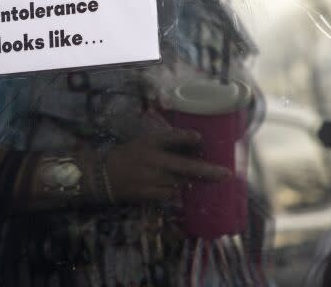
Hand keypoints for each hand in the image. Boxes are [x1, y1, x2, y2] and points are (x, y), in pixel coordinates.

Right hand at [105, 128, 230, 201]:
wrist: (104, 176)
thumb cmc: (126, 156)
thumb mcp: (143, 143)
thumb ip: (165, 142)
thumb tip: (194, 142)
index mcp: (149, 144)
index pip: (171, 137)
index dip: (187, 137)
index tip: (200, 137)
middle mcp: (153, 160)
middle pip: (186, 166)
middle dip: (208, 171)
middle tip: (226, 174)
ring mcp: (152, 179)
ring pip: (181, 182)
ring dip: (193, 181)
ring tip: (207, 179)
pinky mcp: (150, 194)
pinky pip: (171, 194)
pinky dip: (177, 191)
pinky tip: (179, 188)